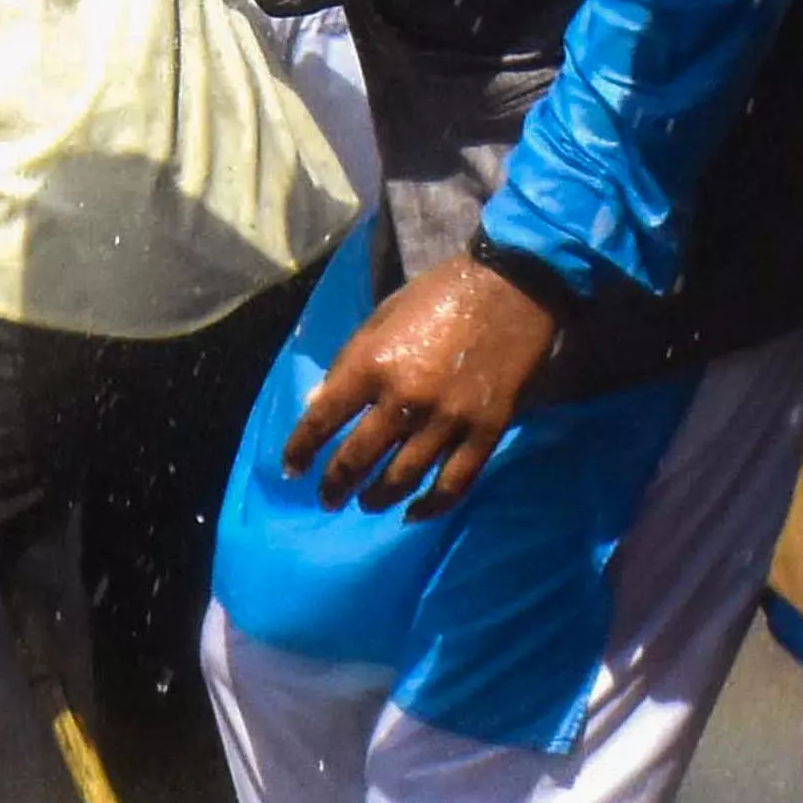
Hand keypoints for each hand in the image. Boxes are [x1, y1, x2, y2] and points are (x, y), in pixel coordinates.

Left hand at [281, 255, 561, 512]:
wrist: (509, 289)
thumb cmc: (437, 295)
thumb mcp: (380, 318)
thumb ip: (348, 363)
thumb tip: (315, 407)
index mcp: (372, 364)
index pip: (322, 420)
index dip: (300, 450)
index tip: (293, 470)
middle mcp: (404, 399)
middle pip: (358, 458)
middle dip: (336, 485)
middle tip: (328, 499)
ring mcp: (447, 420)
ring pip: (402, 478)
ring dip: (377, 498)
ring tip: (366, 504)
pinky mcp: (485, 432)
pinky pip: (453, 483)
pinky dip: (430, 505)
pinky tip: (413, 513)